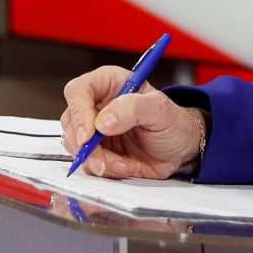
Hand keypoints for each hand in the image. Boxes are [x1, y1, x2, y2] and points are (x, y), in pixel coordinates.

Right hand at [60, 66, 203, 178]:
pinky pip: (88, 163)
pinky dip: (105, 170)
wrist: (181, 150)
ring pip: (75, 146)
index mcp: (109, 83)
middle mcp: (96, 105)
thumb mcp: (161, 110)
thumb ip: (134, 108)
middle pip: (71, 121)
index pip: (79, 90)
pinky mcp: (97, 152)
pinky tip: (125, 167)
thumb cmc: (173, 122)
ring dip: (97, 160)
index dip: (79, 112)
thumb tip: (103, 121)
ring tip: (124, 164)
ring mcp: (94, 130)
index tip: (88, 135)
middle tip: (103, 161)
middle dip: (85, 145)